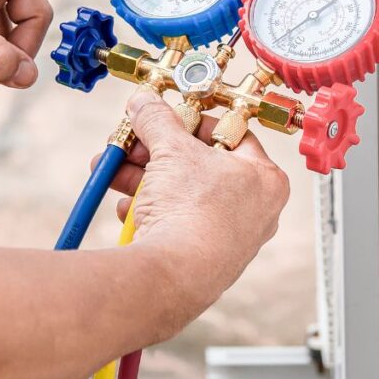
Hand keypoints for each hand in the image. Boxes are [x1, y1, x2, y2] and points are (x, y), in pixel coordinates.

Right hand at [94, 89, 289, 312]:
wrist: (174, 276)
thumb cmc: (192, 213)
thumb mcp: (170, 149)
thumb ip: (157, 119)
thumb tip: (145, 103)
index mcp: (264, 179)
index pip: (230, 134)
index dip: (193, 121)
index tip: (167, 117)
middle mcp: (254, 210)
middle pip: (199, 165)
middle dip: (156, 152)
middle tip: (133, 142)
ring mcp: (229, 238)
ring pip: (182, 194)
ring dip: (144, 180)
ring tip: (114, 171)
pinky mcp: (203, 259)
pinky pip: (176, 223)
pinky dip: (150, 212)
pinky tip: (125, 208)